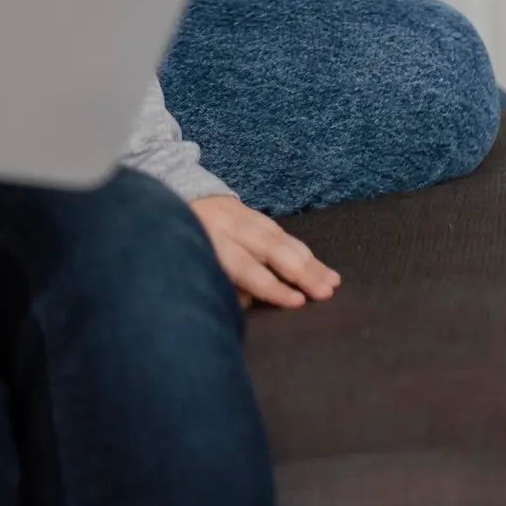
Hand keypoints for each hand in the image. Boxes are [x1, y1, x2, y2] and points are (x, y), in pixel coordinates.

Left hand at [191, 193, 340, 309]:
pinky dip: (301, 249)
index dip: (273, 286)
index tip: (298, 302)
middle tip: (326, 292)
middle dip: (301, 272)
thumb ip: (225, 287)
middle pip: (271, 249)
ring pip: (281, 238)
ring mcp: (240, 214)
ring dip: (309, 261)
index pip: (246, 268)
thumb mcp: (193, 268)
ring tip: (332, 281)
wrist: (174, 203)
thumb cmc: (182, 250)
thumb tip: (251, 301)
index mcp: (211, 242)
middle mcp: (228, 224)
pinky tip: (319, 265)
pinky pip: (280, 231)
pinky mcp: (249, 210)